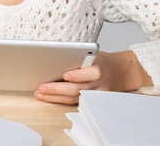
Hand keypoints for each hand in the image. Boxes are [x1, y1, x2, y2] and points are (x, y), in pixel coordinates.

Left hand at [34, 50, 151, 104]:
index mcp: (100, 67)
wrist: (119, 72)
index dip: (78, 75)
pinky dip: (60, 100)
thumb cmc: (102, 61)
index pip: (91, 73)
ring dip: (55, 97)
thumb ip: (79, 58)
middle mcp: (99, 83)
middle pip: (78, 89)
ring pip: (74, 98)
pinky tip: (48, 98)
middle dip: (58, 89)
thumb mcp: (94, 55)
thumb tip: (56, 57)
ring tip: (40, 94)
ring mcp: (96, 95)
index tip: (65, 75)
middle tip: (42, 87)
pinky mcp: (91, 101)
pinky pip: (74, 103)